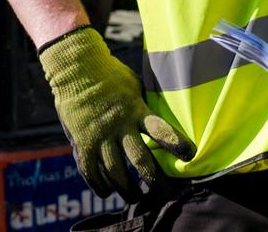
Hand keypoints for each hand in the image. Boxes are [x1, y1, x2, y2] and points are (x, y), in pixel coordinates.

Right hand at [38, 26, 194, 202]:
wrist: (77, 69)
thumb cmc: (112, 75)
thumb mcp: (136, 85)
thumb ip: (146, 104)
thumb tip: (167, 112)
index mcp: (136, 109)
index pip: (160, 129)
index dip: (176, 143)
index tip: (190, 155)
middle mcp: (119, 126)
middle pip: (140, 159)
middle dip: (153, 179)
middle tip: (164, 192)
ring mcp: (99, 136)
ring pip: (115, 171)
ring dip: (126, 188)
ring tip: (135, 198)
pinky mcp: (81, 142)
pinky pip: (90, 170)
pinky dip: (98, 184)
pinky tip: (106, 193)